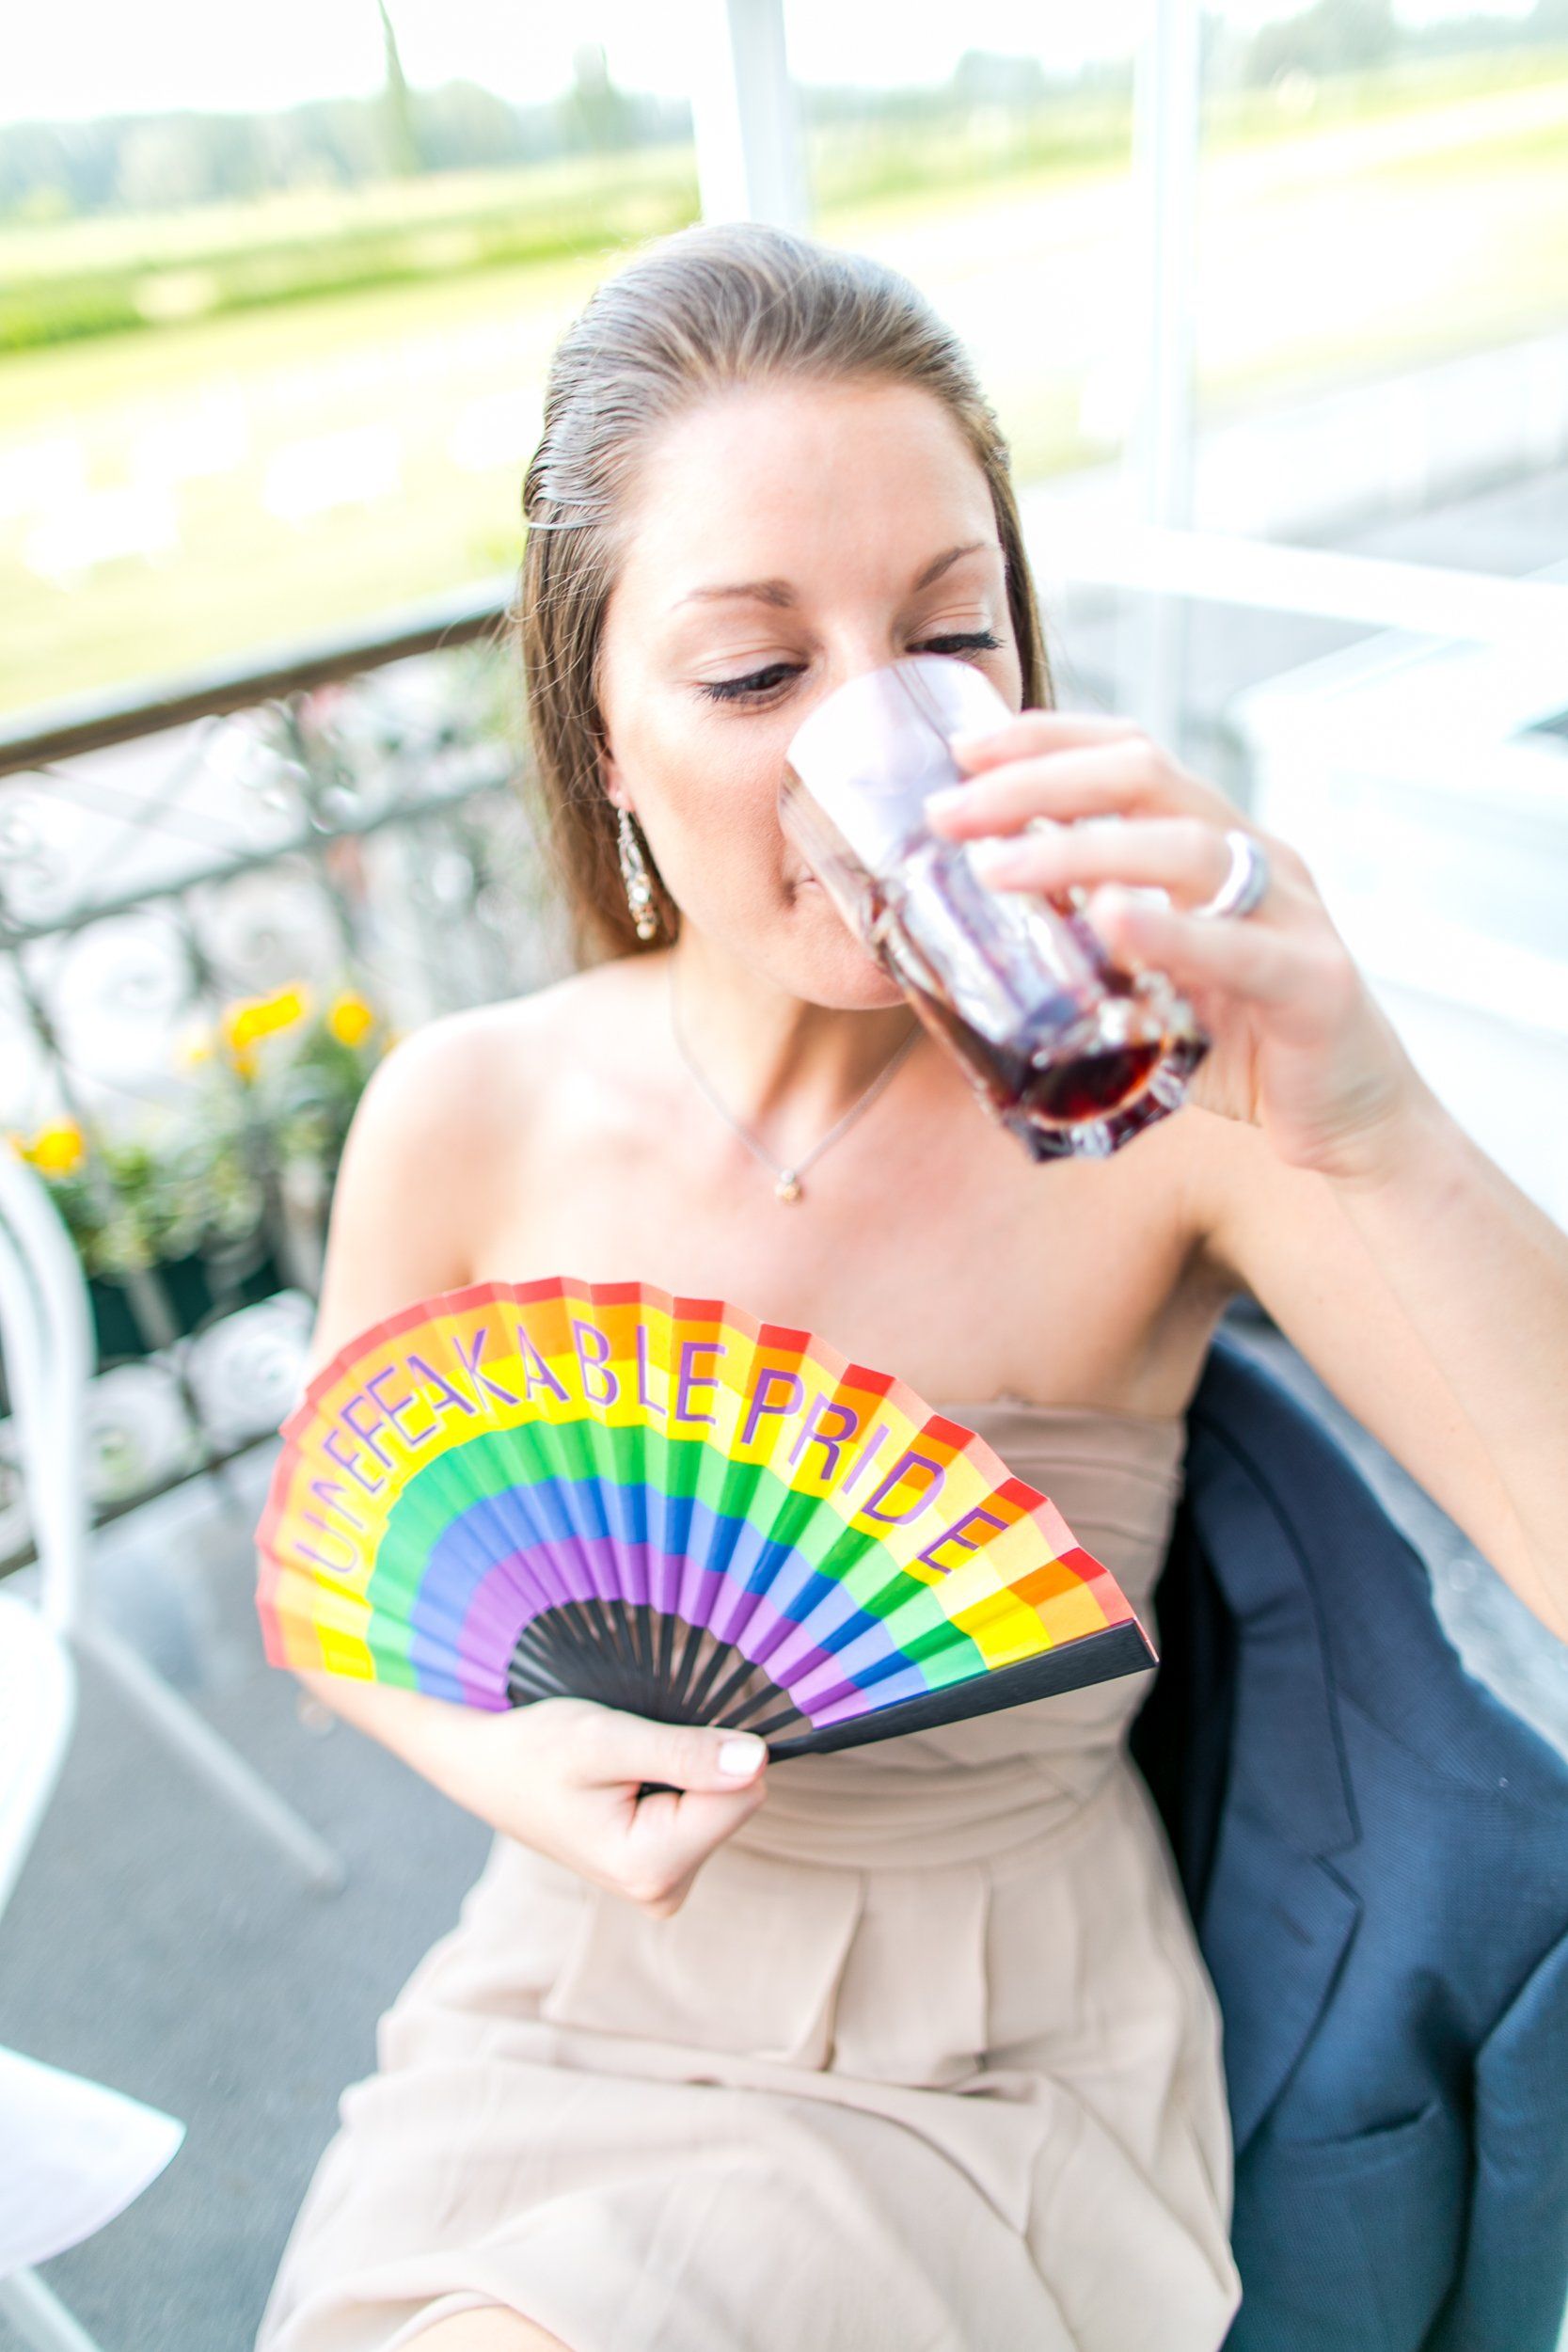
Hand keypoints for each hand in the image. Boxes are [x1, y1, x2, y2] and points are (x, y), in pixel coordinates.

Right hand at [440, 1695, 769, 1917]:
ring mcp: (663, 1886)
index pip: (743, 1794)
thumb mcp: (605, 1739)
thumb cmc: (536, 1750)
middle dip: (694, 1766)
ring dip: (681, 1774)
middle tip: (630, 1756)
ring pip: (720, 1804)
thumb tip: (758, 1761)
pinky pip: (700, 1814)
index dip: (710, 1753)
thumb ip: (684, 1754)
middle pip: (734, 1802)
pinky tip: (627, 1785)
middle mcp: (663, 1890)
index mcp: (651, 1866)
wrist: (489, 1771)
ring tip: (621, 1770)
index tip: (656, 1743)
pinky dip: (673, 1787)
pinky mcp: (662, 1871)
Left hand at [925, 709, 1424, 1180]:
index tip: (964, 749)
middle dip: (1038, 782)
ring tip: (996, 868)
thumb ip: (1084, 949)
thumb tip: (975, 937)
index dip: (1048, 741)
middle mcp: (1255, 860)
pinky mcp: (1313, 981)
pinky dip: (1170, 930)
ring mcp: (1290, 913)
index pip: (1130, 758)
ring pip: (1182, 848)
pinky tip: (1111, 923)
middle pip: (1145, 776)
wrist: (1351, 1121)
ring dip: (1077, 849)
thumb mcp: (1149, 982)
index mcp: (1216, 845)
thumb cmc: (1243, 1046)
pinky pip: (1237, 947)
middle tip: (950, 810)